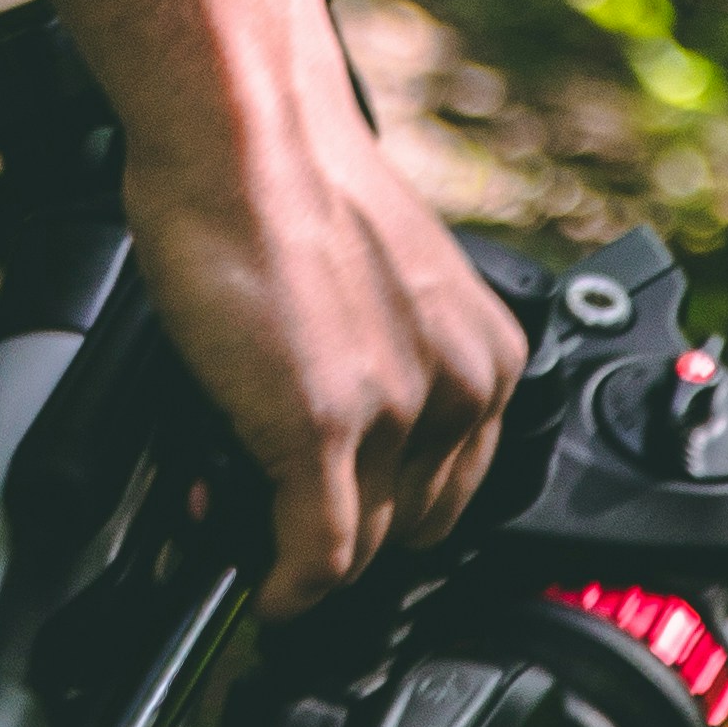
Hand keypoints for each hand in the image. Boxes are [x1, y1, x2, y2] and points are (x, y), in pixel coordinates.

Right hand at [120, 81, 527, 618]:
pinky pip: (315, 555)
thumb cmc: (287, 179)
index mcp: (487, 354)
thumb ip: (385, 359)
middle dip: (349, 535)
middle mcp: (458, 389)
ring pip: (362, 547)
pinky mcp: (322, 428)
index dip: (391, 512)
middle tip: (284, 521)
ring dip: (304, 557)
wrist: (241, 131)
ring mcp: (394, 414)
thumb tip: (338, 425)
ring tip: (251, 533)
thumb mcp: (380, 284)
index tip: (349, 522)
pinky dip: (288, 590)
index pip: (454, 484)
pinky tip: (268, 594)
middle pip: (413, 525)